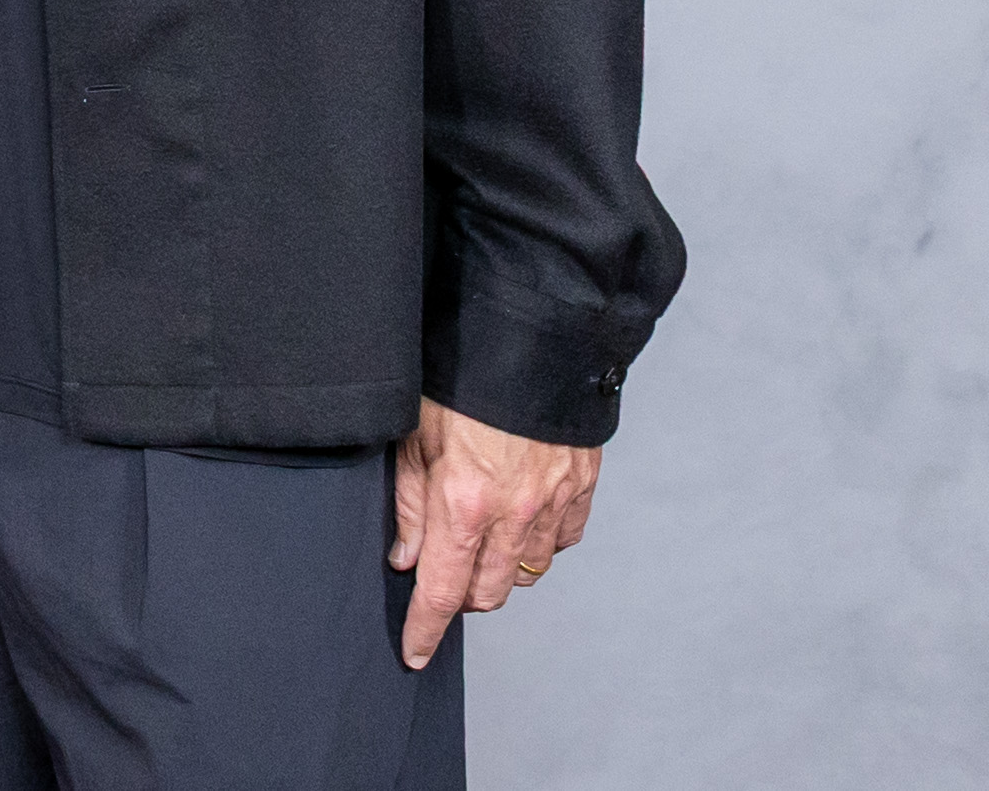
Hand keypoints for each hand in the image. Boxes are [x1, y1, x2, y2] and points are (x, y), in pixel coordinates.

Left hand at [389, 397, 599, 669]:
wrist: (531, 337)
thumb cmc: (462, 378)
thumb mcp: (415, 436)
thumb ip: (411, 504)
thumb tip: (406, 557)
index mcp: (464, 504)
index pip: (441, 590)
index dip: (426, 628)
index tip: (416, 652)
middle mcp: (514, 514)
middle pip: (488, 592)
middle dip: (461, 595)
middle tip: (442, 573)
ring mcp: (554, 503)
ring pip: (527, 572)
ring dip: (500, 571)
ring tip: (479, 543)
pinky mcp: (582, 487)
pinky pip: (562, 540)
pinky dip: (539, 543)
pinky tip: (520, 524)